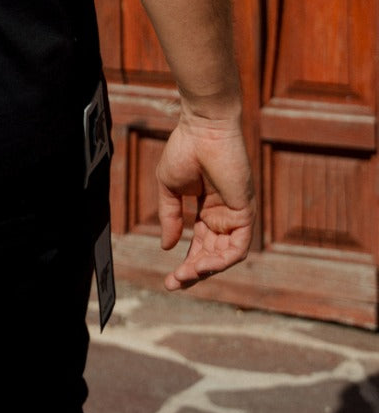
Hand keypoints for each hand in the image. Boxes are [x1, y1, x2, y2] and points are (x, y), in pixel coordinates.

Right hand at [156, 113, 254, 291]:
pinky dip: (223, 260)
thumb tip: (167, 247)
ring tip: (185, 276)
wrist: (201, 128)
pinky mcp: (245, 212)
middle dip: (193, 273)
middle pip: (212, 255)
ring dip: (206, 270)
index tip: (168, 280)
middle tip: (173, 284)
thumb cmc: (184, 150)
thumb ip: (170, 217)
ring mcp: (235, 215)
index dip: (186, 264)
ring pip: (225, 256)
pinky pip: (238, 247)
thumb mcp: (169, 188)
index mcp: (207, 210)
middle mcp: (223, 217)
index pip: (199, 245)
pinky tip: (202, 265)